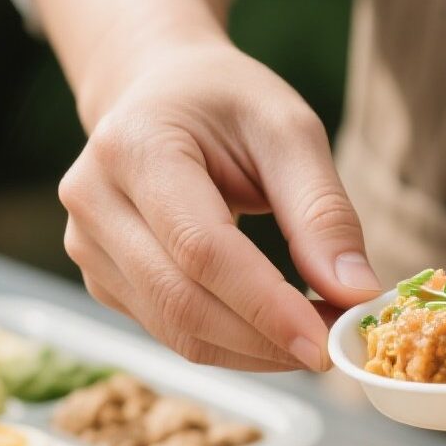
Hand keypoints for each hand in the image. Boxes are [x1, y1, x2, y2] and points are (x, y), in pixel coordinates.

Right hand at [58, 40, 378, 370]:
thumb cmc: (227, 104)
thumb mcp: (288, 132)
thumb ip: (322, 212)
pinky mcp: (103, 283)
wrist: (159, 94)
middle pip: (185, 302)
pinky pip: (175, 335)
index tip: (326, 342)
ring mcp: (89, 248)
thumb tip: (355, 292)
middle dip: (268, 339)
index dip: (267, 306)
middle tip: (334, 346)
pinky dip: (235, 348)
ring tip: (314, 338)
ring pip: (179, 332)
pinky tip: (275, 333)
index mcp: (134, 147)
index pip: (201, 249)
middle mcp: (95, 200)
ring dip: (256, 352)